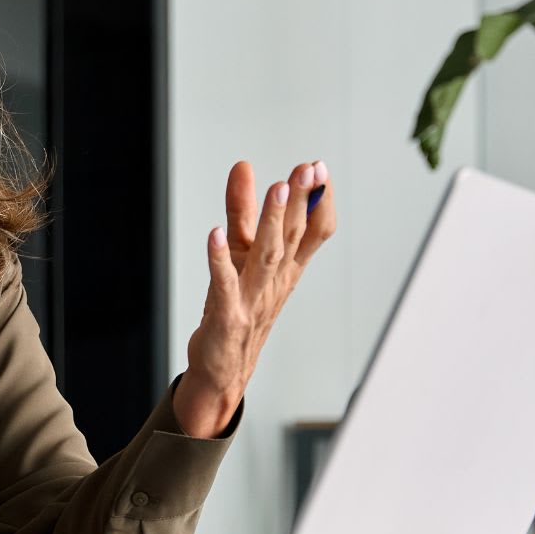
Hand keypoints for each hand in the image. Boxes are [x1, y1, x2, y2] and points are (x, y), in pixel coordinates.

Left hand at [175, 159, 336, 438]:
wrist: (223, 368)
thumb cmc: (237, 304)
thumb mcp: (240, 252)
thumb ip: (242, 209)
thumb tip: (243, 165)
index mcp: (287, 268)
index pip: (313, 232)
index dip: (318, 201)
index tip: (320, 167)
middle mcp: (276, 282)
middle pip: (293, 237)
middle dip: (301, 201)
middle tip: (308, 167)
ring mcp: (253, 299)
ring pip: (267, 256)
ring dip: (273, 223)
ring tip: (277, 189)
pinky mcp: (226, 315)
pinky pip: (223, 284)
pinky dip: (219, 259)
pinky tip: (214, 233)